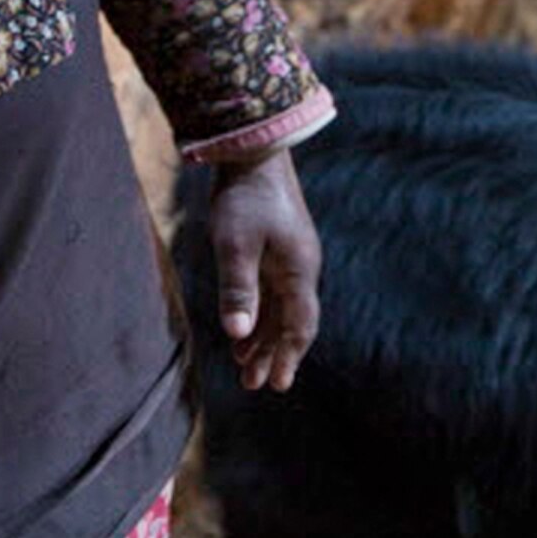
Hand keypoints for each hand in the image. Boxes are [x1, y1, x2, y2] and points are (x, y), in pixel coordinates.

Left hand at [205, 148, 319, 391]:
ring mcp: (290, 258)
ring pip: (280, 308)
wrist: (254, 152)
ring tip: (244, 366)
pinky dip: (259, 314)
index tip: (275, 384)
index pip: (299, 325)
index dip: (287, 356)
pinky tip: (243, 328)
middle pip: (291, 322)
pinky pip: (272, 292)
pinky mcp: (277, 248)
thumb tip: (238, 334)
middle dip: (273, 355)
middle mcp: (300, 268)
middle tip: (255, 385)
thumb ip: (238, 289)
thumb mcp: (235, 245)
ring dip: (264, 337)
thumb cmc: (244, 198)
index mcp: (298, 270)